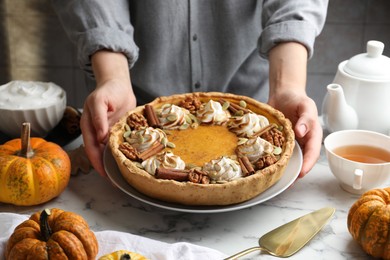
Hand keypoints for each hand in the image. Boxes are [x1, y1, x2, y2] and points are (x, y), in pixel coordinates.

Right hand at [81, 50, 135, 175]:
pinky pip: (120, 145)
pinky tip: (130, 161)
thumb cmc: (107, 91)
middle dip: (106, 167)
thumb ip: (99, 118)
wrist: (119, 84)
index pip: (91, 148)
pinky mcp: (119, 131)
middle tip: (115, 181)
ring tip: (124, 176)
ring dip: (115, 163)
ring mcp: (108, 133)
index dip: (97, 162)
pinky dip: (124, 153)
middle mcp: (98, 132)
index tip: (104, 174)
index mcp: (89, 127)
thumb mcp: (99, 101)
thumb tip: (100, 137)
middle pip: (100, 154)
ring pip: (110, 151)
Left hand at [268, 90, 321, 177]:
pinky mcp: (277, 141)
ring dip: (281, 169)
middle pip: (300, 160)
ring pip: (287, 159)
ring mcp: (289, 143)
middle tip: (285, 182)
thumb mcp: (305, 105)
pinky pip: (274, 152)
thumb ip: (306, 118)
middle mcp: (301, 142)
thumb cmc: (297, 99)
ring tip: (273, 179)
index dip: (307, 164)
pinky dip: (270, 159)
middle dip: (293, 172)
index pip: (312, 153)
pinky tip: (262, 166)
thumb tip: (302, 132)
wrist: (283, 94)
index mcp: (312, 135)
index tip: (301, 173)